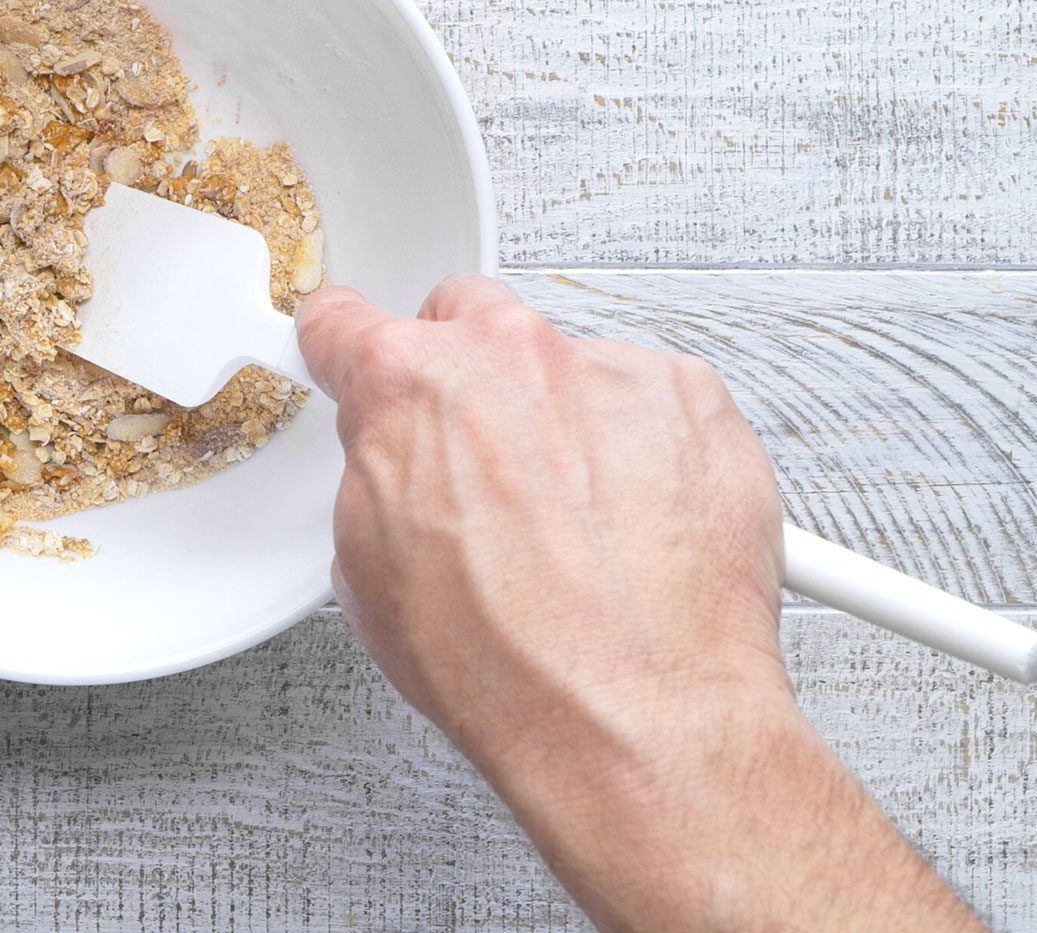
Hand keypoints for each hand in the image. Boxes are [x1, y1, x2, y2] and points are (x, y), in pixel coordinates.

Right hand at [298, 277, 979, 930]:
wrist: (636, 716)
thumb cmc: (510, 664)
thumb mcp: (370, 571)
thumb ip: (373, 475)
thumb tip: (390, 465)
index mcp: (409, 384)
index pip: (346, 323)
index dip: (345, 350)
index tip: (353, 355)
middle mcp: (509, 357)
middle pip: (467, 320)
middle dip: (464, 379)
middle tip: (476, 465)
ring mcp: (607, 372)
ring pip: (563, 363)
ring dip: (558, 418)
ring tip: (570, 521)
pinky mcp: (691, 401)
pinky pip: (648, 398)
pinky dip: (637, 445)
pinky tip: (627, 522)